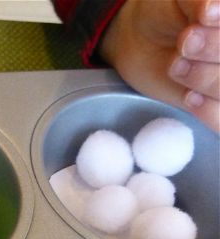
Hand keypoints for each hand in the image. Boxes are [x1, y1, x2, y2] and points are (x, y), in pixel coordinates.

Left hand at [100, 0, 218, 131]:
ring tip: (177, 65)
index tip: (203, 18)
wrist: (141, 40)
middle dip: (214, 50)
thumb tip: (212, 10)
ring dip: (207, 79)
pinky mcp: (217, 108)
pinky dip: (209, 112)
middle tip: (185, 43)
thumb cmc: (168, 13)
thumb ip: (199, 2)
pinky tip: (189, 97)